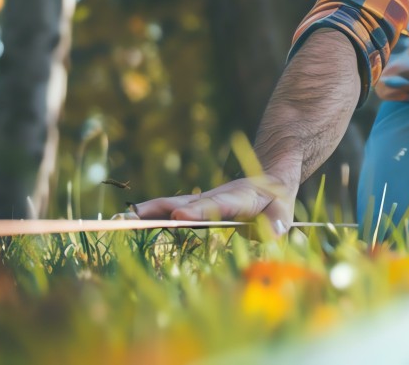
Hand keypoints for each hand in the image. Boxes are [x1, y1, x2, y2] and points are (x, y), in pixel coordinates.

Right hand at [130, 175, 298, 235]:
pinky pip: (173, 211)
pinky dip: (152, 215)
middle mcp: (214, 197)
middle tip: (133, 216)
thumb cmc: (277, 196)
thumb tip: (275, 233)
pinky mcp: (197, 208)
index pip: (215, 205)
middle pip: (183, 203)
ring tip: (123, 219)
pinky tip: (132, 222)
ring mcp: (203, 201)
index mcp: (236, 198)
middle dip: (159, 209)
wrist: (269, 175)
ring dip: (149, 212)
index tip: (180, 217)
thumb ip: (279, 220)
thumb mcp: (285, 207)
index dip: (198, 212)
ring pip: (173, 205)